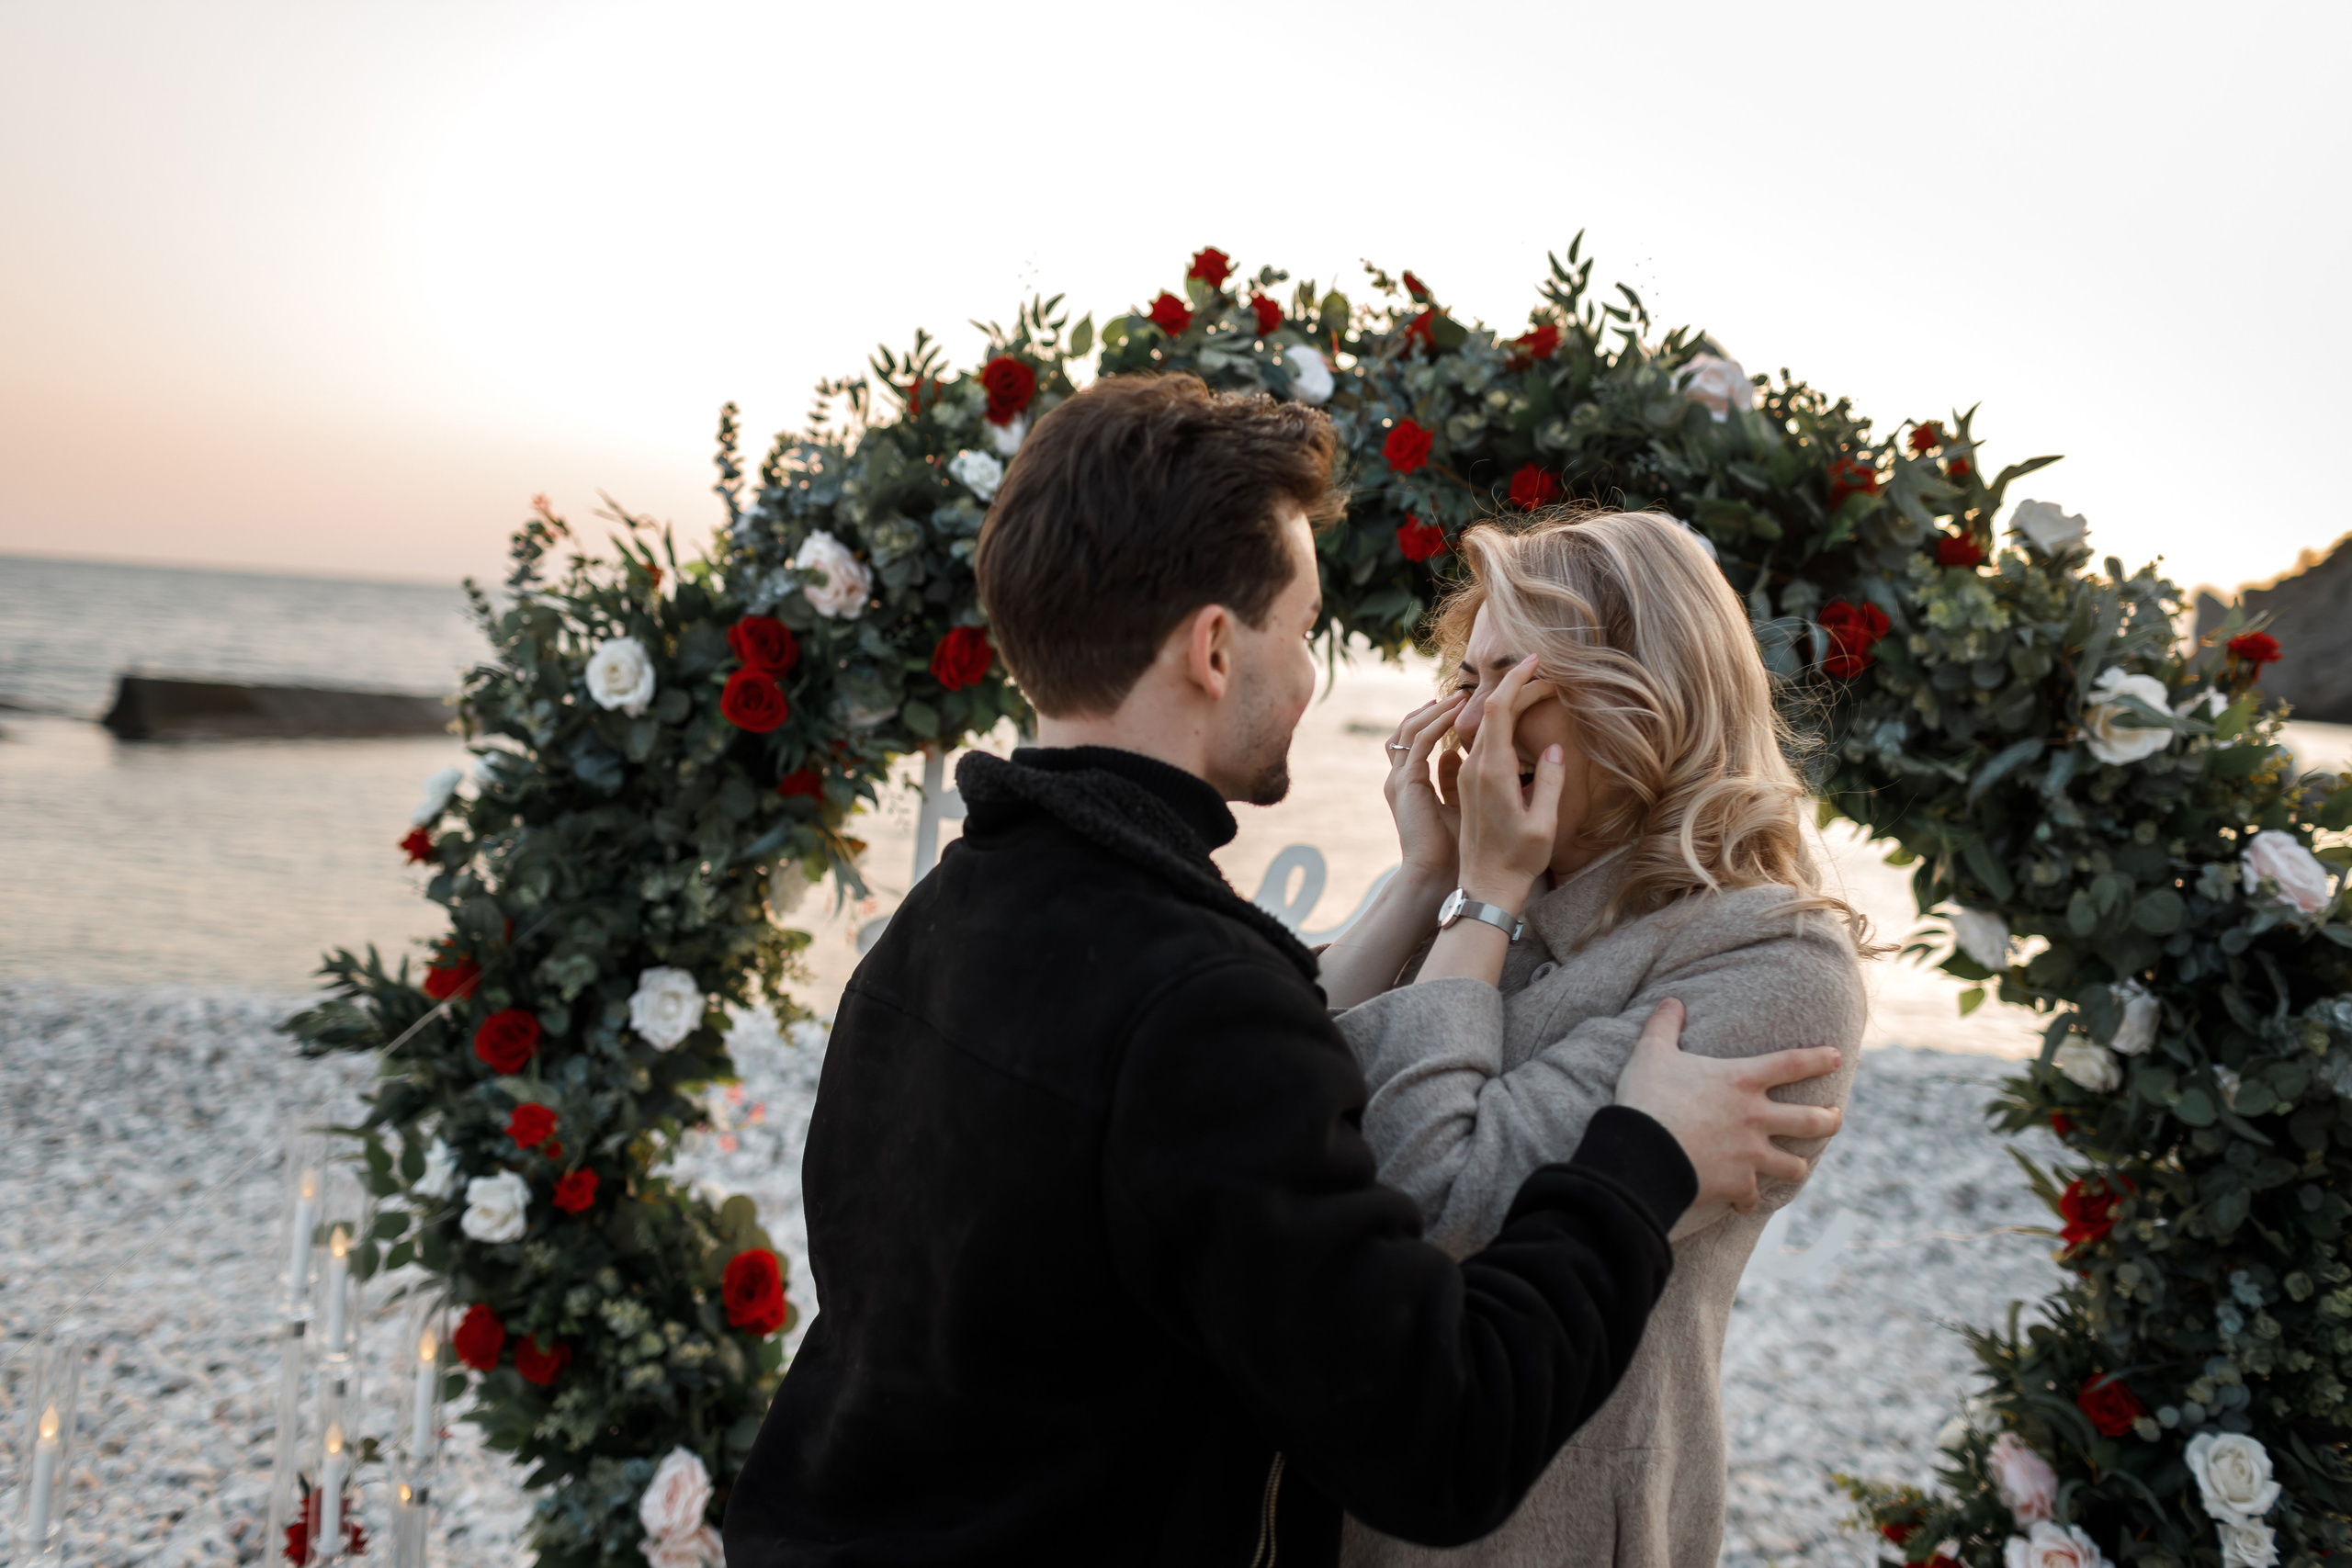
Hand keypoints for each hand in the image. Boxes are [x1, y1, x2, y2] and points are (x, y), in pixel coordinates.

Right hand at [1383, 694, 1465, 888]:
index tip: (1463, 702)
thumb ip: (1453, 781)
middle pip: (1409, 728)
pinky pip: (1420, 742)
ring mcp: (1400, 778)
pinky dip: (1437, 723)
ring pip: (1411, 728)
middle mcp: (1402, 776)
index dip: (1437, 718)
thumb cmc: (1454, 849)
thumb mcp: (1458, 805)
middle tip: (1464, 692)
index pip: (1419, 738)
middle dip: (1434, 708)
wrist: (1436, 877)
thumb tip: (1456, 754)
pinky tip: (1457, 712)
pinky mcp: (1406, 783)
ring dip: (1437, 709)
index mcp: (1412, 782)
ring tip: (1462, 695)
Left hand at [1454, 656, 1562, 911]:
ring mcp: (1468, 776)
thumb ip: (1548, 781)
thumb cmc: (1518, 860)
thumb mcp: (1543, 823)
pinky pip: (1481, 743)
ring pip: (1485, 727)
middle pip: (1492, 712)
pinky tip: (1517, 722)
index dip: (1517, 679)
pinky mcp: (1468, 785)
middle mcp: (1475, 768)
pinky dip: (1500, 725)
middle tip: (1549, 678)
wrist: (1485, 887)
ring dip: (1509, 706)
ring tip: (1538, 694)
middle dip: (1518, 688)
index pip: (1499, 710)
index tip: (1535, 659)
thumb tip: (1551, 748)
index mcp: (1492, 772)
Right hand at [1611, 1000, 1844, 1214]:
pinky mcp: (1738, 1183)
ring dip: (1796, 1165)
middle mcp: (1755, 1117)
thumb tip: (1671, 1000)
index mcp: (1741, 1081)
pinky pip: (1753, 1197)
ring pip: (1794, 1165)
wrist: (1643, 1151)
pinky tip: (1743, 1202)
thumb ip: (1664, 1025)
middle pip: (1811, 1120)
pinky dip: (1748, 1200)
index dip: (1818, 1059)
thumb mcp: (1652, 1052)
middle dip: (1830, 1119)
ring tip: (1798, 1166)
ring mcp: (1751, 1153)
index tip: (1837, 1057)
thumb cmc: (1648, 1097)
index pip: (1791, 1064)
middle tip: (1836, 1117)